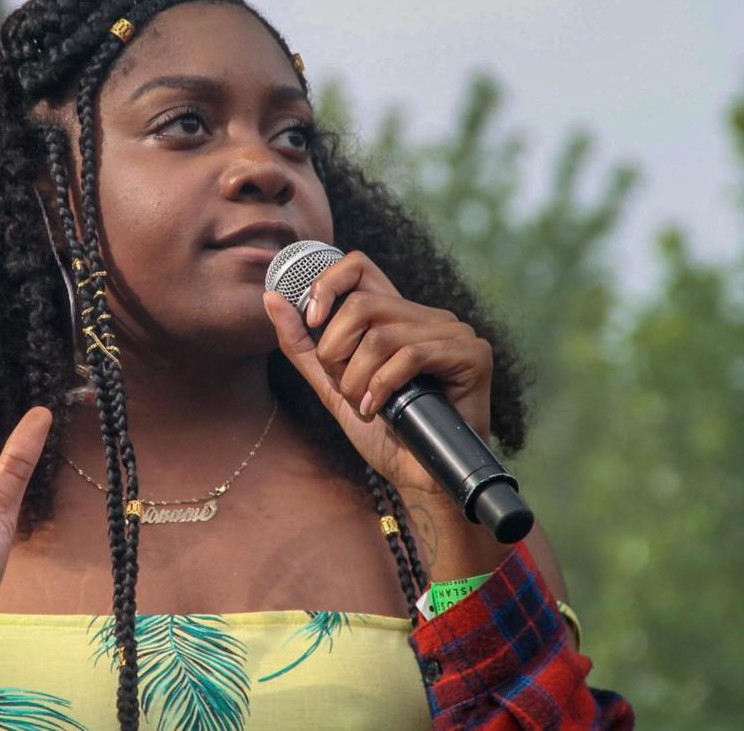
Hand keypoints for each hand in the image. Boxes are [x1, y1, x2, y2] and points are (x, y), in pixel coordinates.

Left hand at [262, 250, 493, 498]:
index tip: (312, 321)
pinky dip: (384, 386)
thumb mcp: (331, 383)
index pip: (358, 266)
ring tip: (364, 406)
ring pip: (383, 335)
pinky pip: (413, 355)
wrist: (418, 478)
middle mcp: (427, 316)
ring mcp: (454, 332)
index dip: (327, 284)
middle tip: (344, 388)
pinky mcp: (473, 354)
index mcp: (397, 315)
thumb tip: (271, 297)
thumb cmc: (382, 432)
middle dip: (337, 351)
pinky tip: (379, 409)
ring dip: (358, 379)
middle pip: (362, 304)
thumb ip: (302, 343)